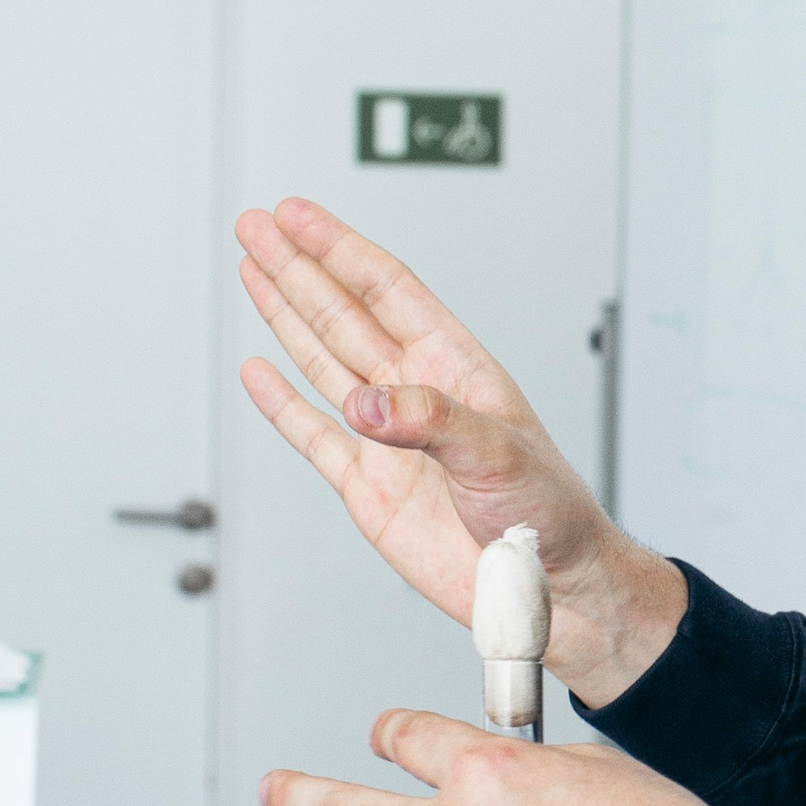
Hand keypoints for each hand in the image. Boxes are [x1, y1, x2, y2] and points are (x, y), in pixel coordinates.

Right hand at [236, 198, 684, 699]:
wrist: (551, 588)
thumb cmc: (551, 514)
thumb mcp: (498, 454)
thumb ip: (430, 422)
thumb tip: (365, 403)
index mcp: (455, 369)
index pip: (387, 292)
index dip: (339, 251)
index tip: (297, 217)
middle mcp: (416, 396)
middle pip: (344, 314)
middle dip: (299, 267)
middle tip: (257, 225)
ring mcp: (389, 440)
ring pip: (324, 361)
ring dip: (286, 315)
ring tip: (254, 269)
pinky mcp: (370, 488)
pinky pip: (314, 435)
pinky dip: (283, 404)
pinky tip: (260, 370)